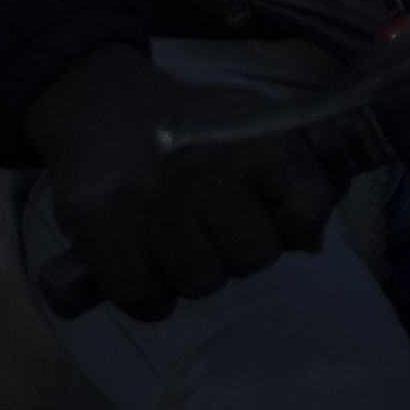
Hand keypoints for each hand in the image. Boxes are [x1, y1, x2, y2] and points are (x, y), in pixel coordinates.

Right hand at [24, 49, 341, 321]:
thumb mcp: (255, 126)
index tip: (279, 220)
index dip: (299, 225)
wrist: (104, 109)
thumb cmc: (194, 129)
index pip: (307, 207)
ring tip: (181, 242)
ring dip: (195, 275)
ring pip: (202, 283)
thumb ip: (297, 176)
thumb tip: (311, 243)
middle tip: (218, 230)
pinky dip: (151, 298)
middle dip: (243, 252)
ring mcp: (146, 199)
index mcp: (250, 137)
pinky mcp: (98, 230)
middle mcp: (200, 166)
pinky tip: (147, 266)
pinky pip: (146, 300)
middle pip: (256, 256)